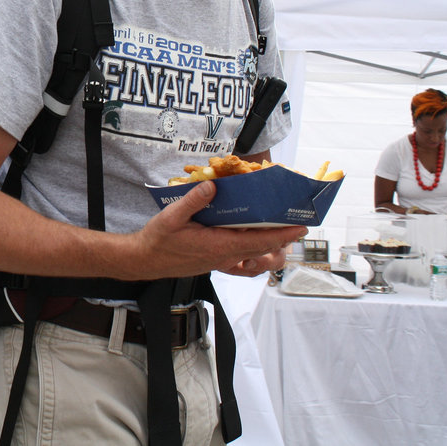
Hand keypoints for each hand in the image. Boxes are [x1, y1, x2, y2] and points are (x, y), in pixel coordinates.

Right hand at [136, 181, 306, 278]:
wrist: (145, 260)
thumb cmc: (158, 240)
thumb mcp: (172, 216)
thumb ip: (193, 201)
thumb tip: (213, 186)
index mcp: (218, 246)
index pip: (259, 241)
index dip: (282, 234)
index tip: (301, 226)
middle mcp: (224, 256)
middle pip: (263, 248)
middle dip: (283, 236)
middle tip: (299, 222)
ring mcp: (221, 261)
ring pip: (254, 253)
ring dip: (270, 242)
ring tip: (281, 228)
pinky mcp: (216, 260)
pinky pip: (242, 255)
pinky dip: (254, 246)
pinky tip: (252, 234)